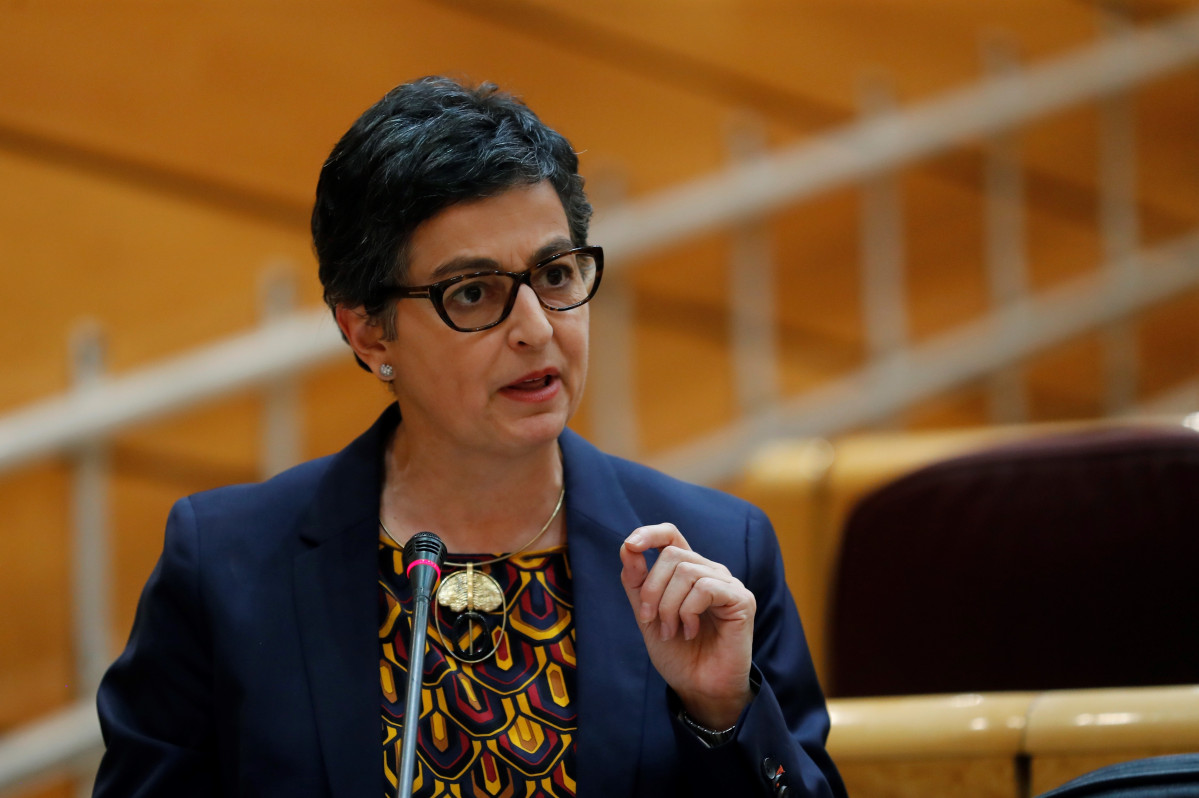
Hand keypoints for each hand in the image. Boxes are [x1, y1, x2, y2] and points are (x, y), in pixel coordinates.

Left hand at [619, 523, 754, 729]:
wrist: (698, 688)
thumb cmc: (677, 652)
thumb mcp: (647, 615)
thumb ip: (637, 582)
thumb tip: (628, 547)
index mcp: (687, 571)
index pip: (671, 534)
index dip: (650, 533)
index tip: (631, 546)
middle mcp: (709, 571)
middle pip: (672, 555)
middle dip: (652, 589)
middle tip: (651, 620)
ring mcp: (727, 584)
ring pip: (686, 571)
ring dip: (669, 606)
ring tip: (671, 631)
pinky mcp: (741, 599)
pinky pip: (705, 588)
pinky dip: (688, 611)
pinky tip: (691, 631)